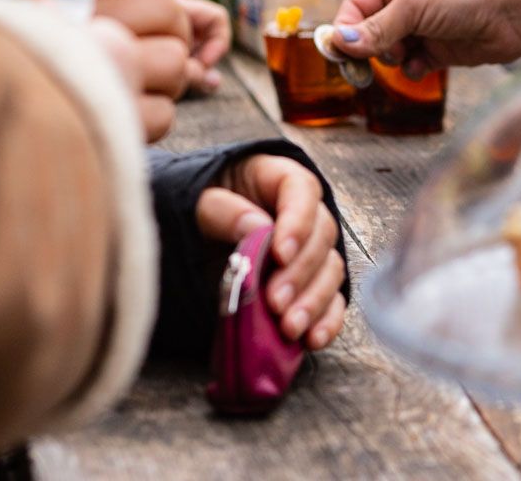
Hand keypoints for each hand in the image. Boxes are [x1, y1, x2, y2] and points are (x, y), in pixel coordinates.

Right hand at [31, 0, 229, 139]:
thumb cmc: (58, 66)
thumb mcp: (97, 22)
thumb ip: (154, 11)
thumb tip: (212, 34)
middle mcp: (59, 23)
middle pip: (166, 5)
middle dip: (179, 32)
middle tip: (152, 51)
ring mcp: (75, 71)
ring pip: (174, 61)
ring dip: (171, 80)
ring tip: (132, 87)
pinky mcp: (92, 120)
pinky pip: (166, 113)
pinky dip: (160, 118)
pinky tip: (126, 116)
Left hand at [196, 155, 346, 350]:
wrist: (188, 239)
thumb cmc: (194, 213)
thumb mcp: (197, 203)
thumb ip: (222, 210)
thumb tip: (258, 227)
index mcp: (278, 181)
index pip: (302, 192)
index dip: (298, 223)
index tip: (280, 254)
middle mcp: (303, 214)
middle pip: (321, 236)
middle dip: (301, 273)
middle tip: (276, 302)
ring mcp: (309, 251)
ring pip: (330, 271)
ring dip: (314, 302)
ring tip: (289, 327)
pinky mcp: (309, 285)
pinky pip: (332, 301)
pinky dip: (326, 321)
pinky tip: (312, 339)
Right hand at [332, 0, 520, 76]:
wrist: (518, 9)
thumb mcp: (414, 6)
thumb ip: (377, 28)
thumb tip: (340, 42)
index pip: (356, 7)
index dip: (345, 29)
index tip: (339, 52)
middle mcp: (408, 4)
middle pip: (370, 33)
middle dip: (367, 49)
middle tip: (367, 64)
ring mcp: (425, 28)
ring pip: (390, 52)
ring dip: (392, 60)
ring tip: (405, 56)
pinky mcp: (442, 51)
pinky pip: (414, 65)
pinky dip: (412, 70)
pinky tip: (423, 67)